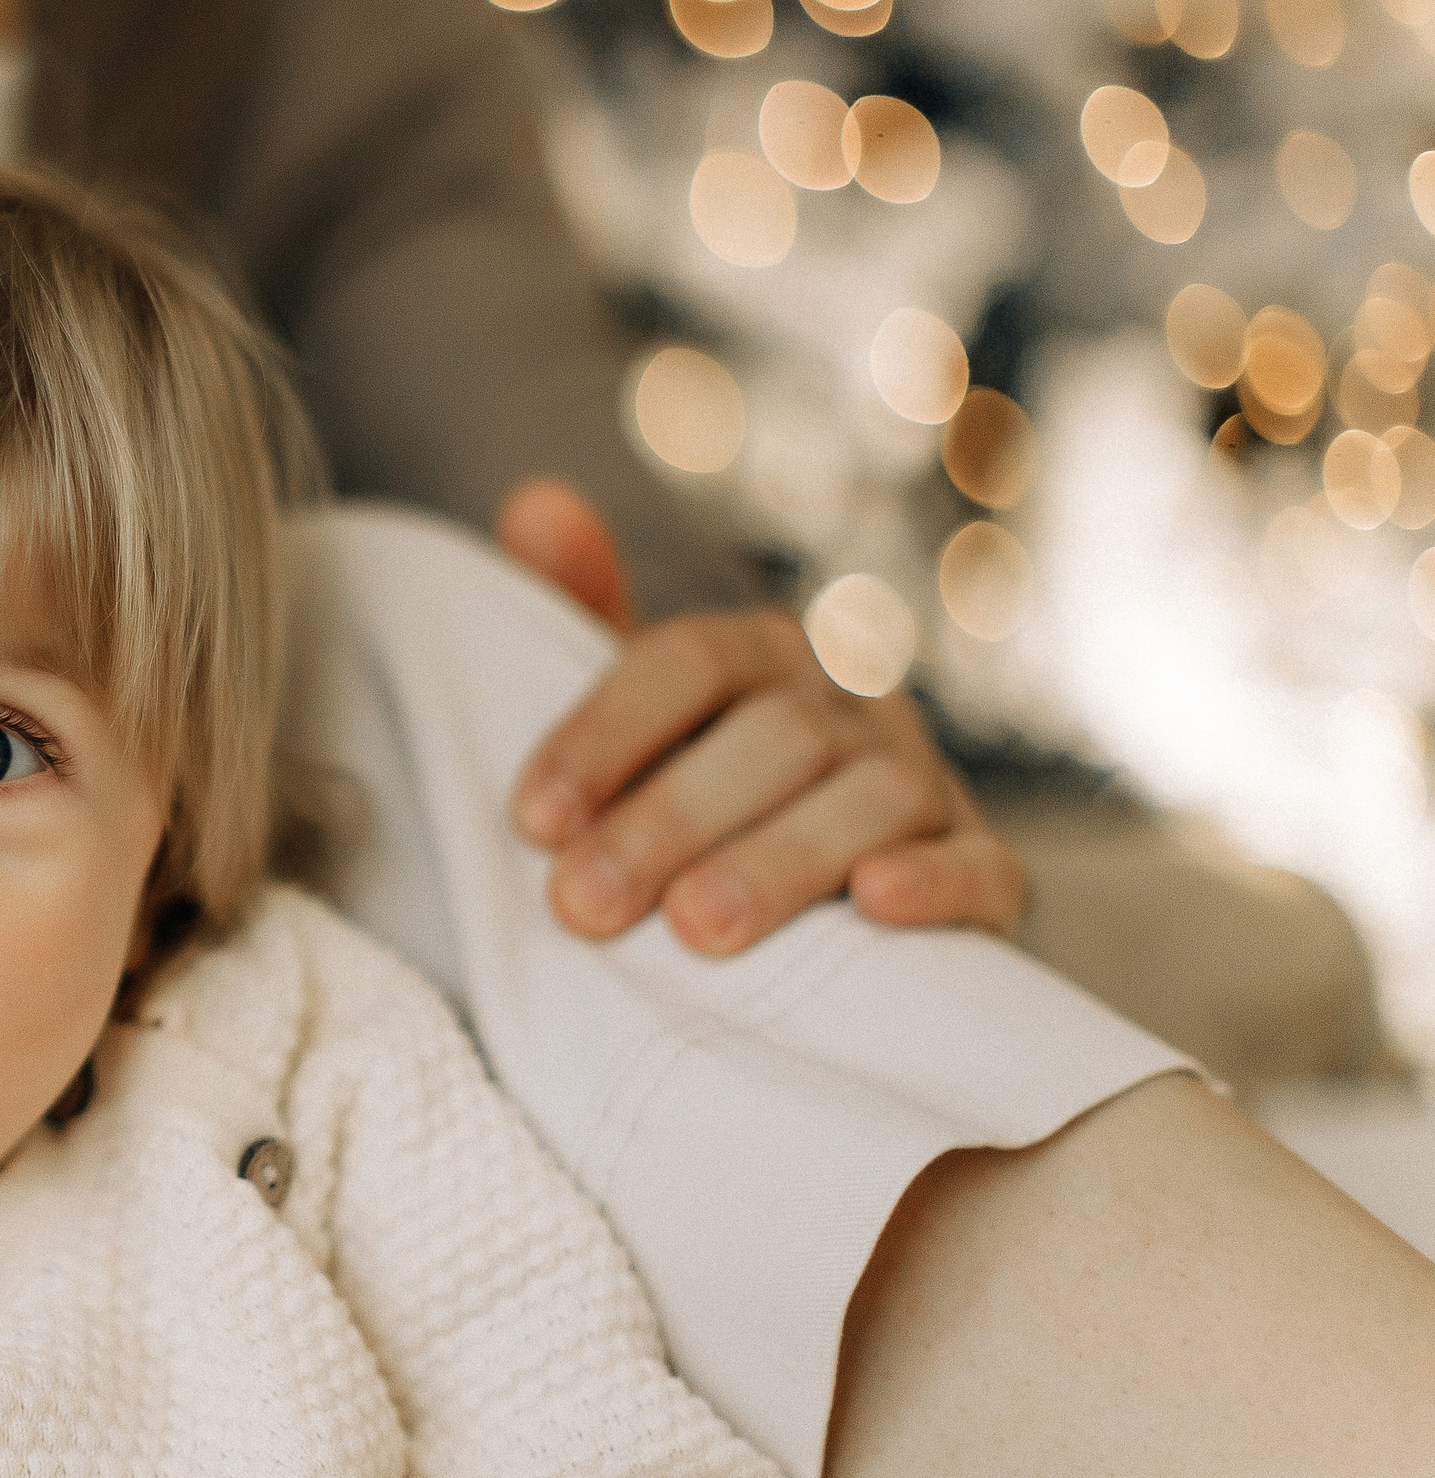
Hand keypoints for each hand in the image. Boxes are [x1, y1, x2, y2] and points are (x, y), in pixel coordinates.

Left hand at [492, 478, 1024, 953]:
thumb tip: (536, 504)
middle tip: (583, 902)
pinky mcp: (987, 874)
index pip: (688, 661)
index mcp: (758, 656)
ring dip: (778, 863)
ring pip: (873, 799)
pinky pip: (980, 868)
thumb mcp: (627, 719)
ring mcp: (926, 784)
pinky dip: (936, 883)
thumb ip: (577, 613)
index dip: (606, 734)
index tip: (533, 821)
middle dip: (670, 820)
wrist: (807, 911)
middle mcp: (850, 703)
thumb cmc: (687, 803)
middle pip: (773, 736)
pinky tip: (876, 904)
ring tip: (694, 929)